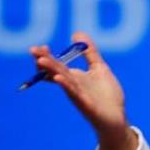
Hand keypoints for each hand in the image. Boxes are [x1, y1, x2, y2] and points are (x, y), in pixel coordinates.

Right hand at [30, 32, 136, 149]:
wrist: (117, 117)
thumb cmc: (107, 95)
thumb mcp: (100, 68)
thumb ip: (90, 53)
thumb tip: (77, 32)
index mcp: (74, 77)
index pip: (56, 65)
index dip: (47, 56)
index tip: (40, 46)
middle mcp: (73, 85)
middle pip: (55, 71)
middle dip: (44, 61)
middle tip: (33, 50)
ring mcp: (78, 95)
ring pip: (62, 81)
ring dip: (51, 71)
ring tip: (41, 62)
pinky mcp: (86, 105)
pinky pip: (74, 94)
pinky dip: (66, 86)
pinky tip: (59, 78)